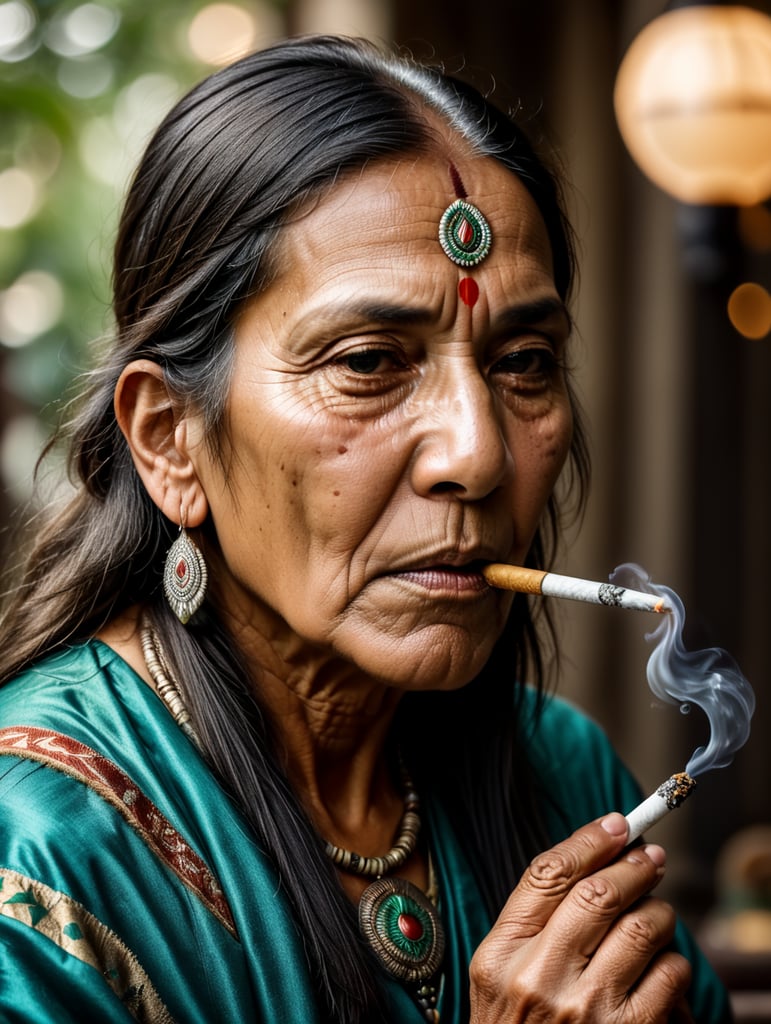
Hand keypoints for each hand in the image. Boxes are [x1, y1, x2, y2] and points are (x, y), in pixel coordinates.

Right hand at [469, 813, 691, 1021]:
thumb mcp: (499, 974)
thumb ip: (534, 922)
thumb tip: (595, 860)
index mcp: (501, 954)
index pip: (549, 874)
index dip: (589, 840)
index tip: (616, 824)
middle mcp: (540, 979)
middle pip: (599, 893)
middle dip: (634, 865)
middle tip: (650, 856)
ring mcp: (586, 1011)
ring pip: (642, 927)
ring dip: (658, 911)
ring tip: (655, 913)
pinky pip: (669, 973)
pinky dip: (674, 961)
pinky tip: (661, 964)